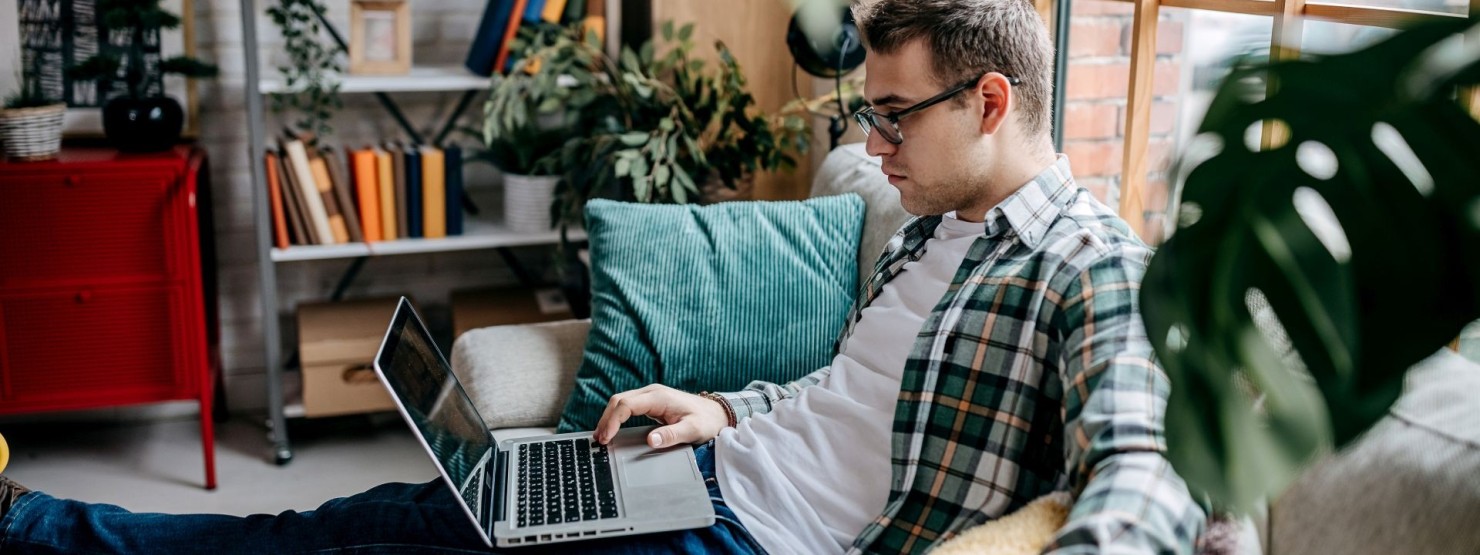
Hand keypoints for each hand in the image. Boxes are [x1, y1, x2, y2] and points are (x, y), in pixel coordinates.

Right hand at [594, 384, 728, 447]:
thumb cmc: (706, 421)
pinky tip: (612, 430)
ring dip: (609, 418)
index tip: (606, 438)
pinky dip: (616, 418)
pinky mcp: (650, 403)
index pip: (626, 405)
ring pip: (620, 403)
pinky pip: (627, 407)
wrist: (717, 413)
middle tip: (599, 441)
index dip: (612, 421)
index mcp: (658, 397)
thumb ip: (672, 435)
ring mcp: (650, 397)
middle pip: (618, 401)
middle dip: (606, 420)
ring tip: (601, 437)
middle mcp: (651, 393)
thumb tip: (651, 441)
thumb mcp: (693, 430)